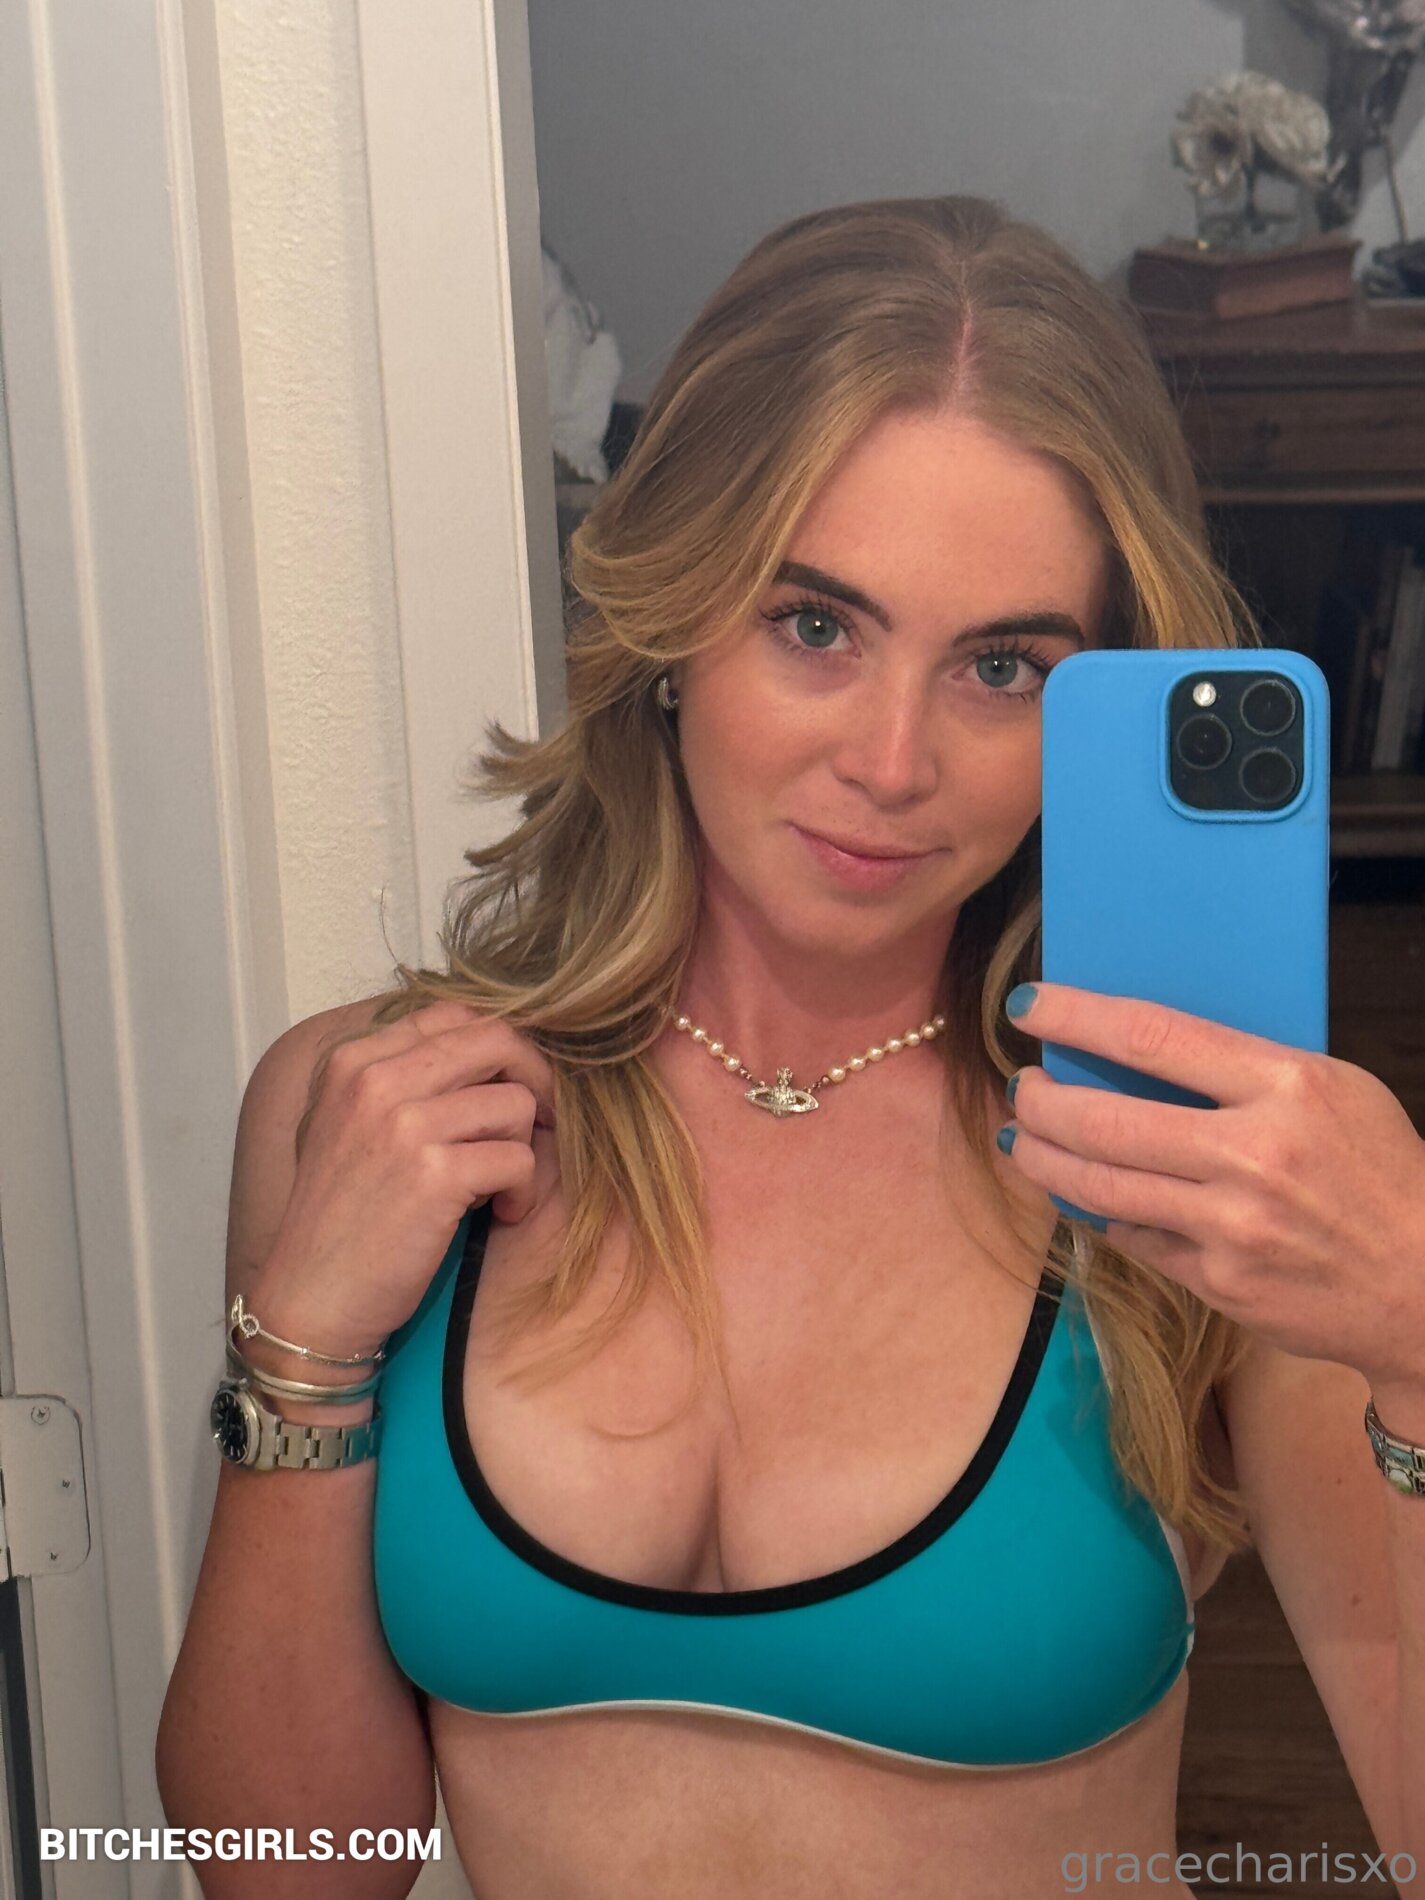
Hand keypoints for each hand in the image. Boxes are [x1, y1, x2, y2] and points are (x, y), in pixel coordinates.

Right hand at [254, 1000, 557, 1356]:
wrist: (311, 1297)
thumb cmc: (343, 1217)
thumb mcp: (349, 1125)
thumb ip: (403, 1080)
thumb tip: (493, 1051)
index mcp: (353, 1060)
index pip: (454, 1015)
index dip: (500, 1050)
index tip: (511, 1088)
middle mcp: (374, 1080)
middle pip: (496, 1041)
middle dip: (535, 1082)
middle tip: (538, 1127)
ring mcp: (403, 1124)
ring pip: (516, 1102)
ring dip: (523, 1149)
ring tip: (498, 1186)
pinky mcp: (433, 1175)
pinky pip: (519, 1159)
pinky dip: (523, 1190)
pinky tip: (500, 1212)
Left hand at [997, 982, 1424, 1391]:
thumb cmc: (1378, 1172)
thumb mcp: (1332, 1091)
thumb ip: (1242, 1070)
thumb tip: (1136, 1049)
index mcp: (1286, 1085)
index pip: (1151, 1036)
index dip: (1076, 1018)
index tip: (1029, 1006)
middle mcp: (1253, 1154)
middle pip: (1105, 1119)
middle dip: (1042, 1099)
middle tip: (1022, 1086)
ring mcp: (1231, 1225)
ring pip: (1100, 1185)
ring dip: (1045, 1159)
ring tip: (1024, 1138)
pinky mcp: (1219, 1282)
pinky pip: (1132, 1237)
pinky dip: (1100, 1212)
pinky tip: (1082, 1193)